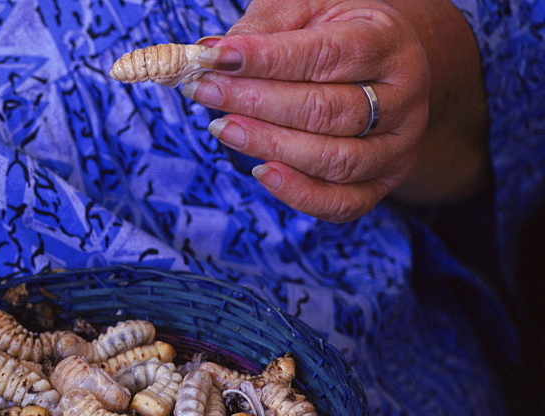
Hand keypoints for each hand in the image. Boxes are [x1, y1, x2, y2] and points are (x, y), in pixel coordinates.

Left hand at [182, 0, 486, 221]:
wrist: (379, 67)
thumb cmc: (333, 33)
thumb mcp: (306, 10)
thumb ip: (266, 28)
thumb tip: (211, 55)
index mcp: (386, 41)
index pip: (325, 54)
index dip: (265, 59)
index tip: (214, 58)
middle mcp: (403, 95)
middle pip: (325, 110)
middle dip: (256, 103)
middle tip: (205, 92)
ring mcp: (397, 145)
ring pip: (333, 159)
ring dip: (268, 146)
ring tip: (221, 127)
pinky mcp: (382, 183)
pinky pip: (341, 202)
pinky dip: (298, 193)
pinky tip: (260, 171)